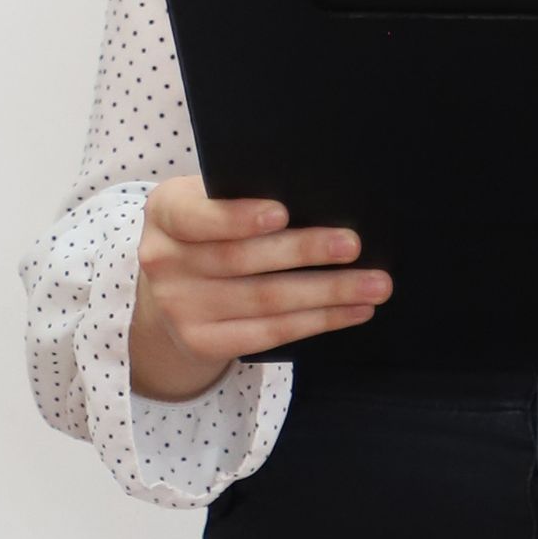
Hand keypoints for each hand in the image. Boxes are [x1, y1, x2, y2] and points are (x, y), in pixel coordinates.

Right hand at [130, 180, 390, 400]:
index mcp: (166, 212)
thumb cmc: (210, 233)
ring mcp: (180, 307)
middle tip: (353, 245)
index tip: (282, 212)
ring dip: (327, 293)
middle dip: (304, 251)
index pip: (198, 216)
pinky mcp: (203, 342)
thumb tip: (322, 200)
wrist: (171, 291)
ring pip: (265, 300)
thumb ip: (242, 196)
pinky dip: (317, 322)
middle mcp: (164, 261)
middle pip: (242, 259)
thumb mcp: (208, 203)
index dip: (239, 217)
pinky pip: (268, 333)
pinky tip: (352, 311)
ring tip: (374, 285)